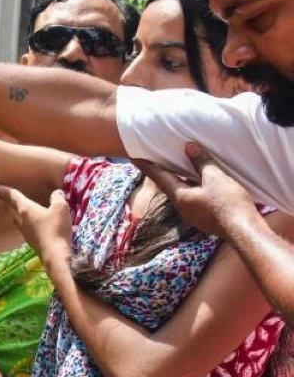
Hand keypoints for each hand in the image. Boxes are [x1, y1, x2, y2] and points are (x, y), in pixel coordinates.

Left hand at [0, 184, 71, 264]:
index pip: (11, 196)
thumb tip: (56, 193)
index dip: (1, 190)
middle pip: (7, 207)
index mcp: (26, 209)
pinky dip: (17, 218)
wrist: (55, 255)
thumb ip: (57, 198)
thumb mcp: (60, 208)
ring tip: (3, 206)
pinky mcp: (30, 239)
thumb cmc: (56, 229)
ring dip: (6, 209)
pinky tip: (21, 221)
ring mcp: (24, 231)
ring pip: (12, 216)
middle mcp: (21, 219)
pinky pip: (20, 224)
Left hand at [136, 141, 256, 237]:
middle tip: (157, 161)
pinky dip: (191, 188)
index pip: (160, 177)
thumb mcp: (215, 177)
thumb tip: (189, 147)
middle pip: (169, 186)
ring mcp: (191, 215)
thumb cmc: (228, 203)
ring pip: (181, 193)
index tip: (134, 159)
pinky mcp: (202, 219)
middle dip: (163, 173)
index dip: (148, 167)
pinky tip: (198, 184)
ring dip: (179, 181)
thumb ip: (201, 162)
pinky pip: (192, 200)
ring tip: (179, 168)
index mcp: (180, 197)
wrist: (242, 230)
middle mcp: (181, 208)